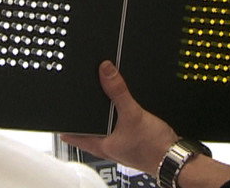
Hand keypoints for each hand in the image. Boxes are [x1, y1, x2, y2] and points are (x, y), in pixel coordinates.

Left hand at [60, 61, 178, 175]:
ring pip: (102, 125)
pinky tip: (120, 104)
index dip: (62, 121)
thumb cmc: (153, 148)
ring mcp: (118, 144)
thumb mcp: (132, 114)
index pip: (71, 134)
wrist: (174, 157)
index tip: (56, 108)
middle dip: (83, 111)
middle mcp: (106, 145)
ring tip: (99, 94)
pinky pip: (116, 124)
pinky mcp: (130, 139)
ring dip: (101, 112)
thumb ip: (118, 92)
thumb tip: (105, 71)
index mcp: (99, 144)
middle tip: (77, 93)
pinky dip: (115, 113)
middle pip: (86, 127)